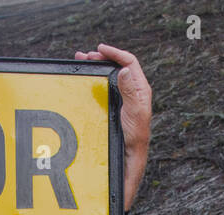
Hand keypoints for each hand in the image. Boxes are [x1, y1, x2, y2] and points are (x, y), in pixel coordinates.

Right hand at [74, 43, 149, 210]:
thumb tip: (125, 69)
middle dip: (102, 58)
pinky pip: (105, 88)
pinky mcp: (115, 107)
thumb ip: (130, 91)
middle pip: (118, 66)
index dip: (115, 53)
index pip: (130, 62)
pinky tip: (85, 79)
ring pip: (110, 75)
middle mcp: (133, 91)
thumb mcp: (134, 112)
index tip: (100, 49)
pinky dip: (94, 80)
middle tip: (86, 56)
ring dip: (97, 67)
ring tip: (82, 61)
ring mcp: (123, 98)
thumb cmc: (134, 136)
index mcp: (140, 89)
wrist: (130, 156)